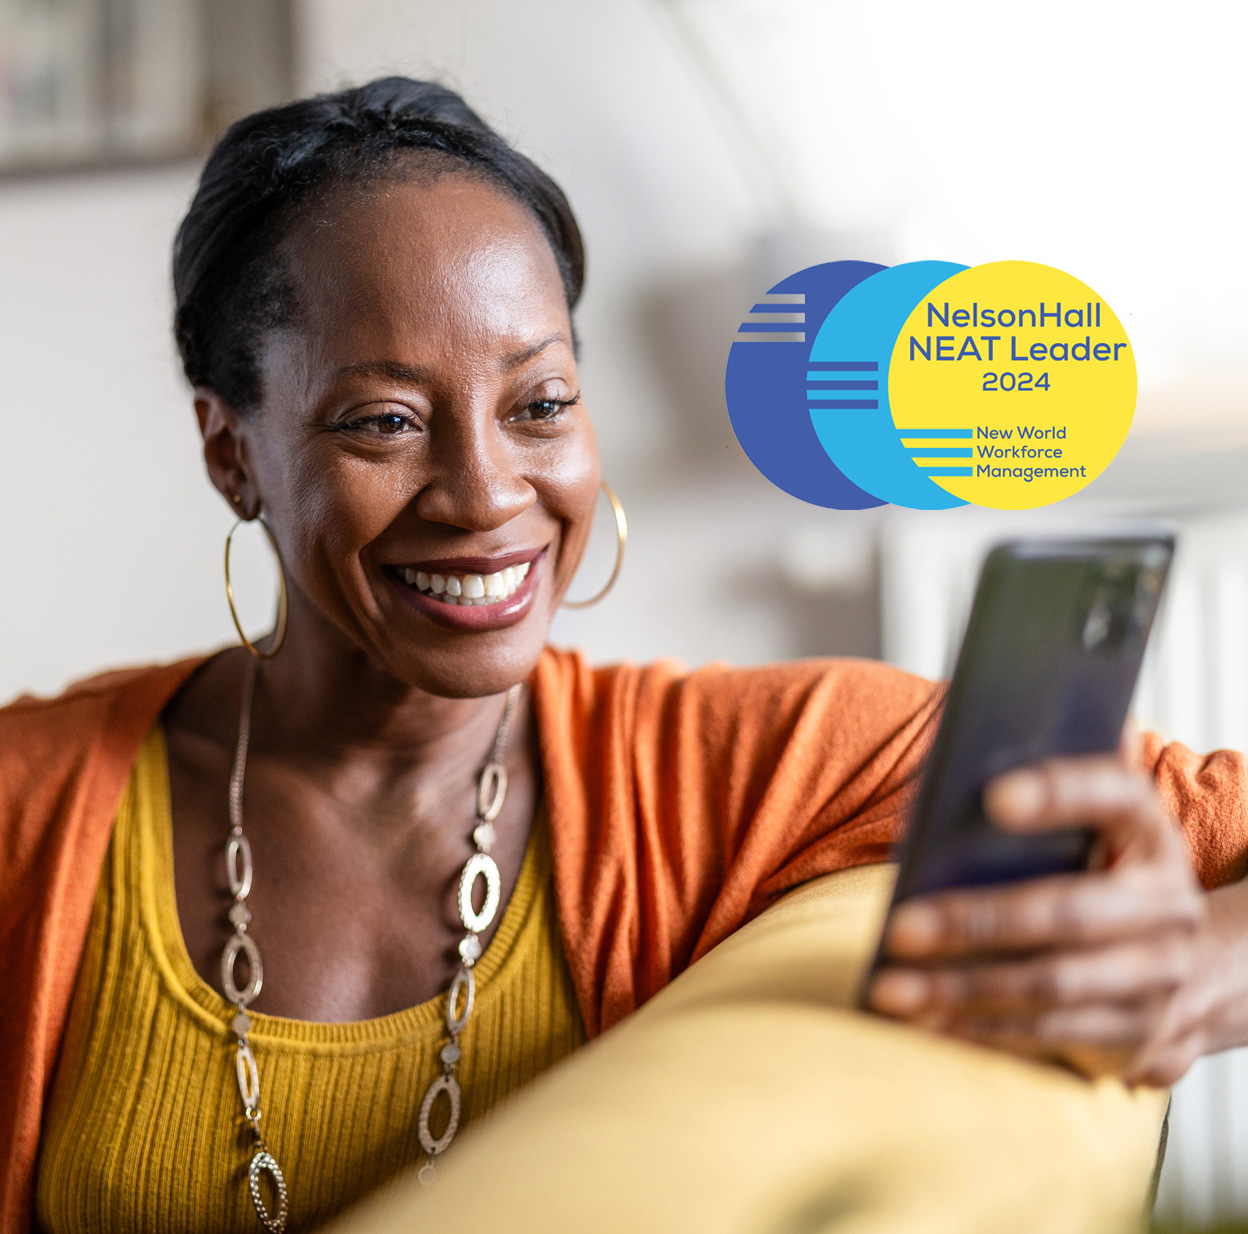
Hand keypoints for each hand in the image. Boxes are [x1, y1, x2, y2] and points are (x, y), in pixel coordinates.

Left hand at [866, 755, 1216, 1084]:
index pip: (1117, 795)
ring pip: (1051, 984)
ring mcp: (1159, 976)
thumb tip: (964, 751)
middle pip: (1068, 912)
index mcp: (1151, 832)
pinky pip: (1048, 1032)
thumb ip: (1044, 792)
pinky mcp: (1137, 1033)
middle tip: (898, 927)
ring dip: (962, 987)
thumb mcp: (1093, 829)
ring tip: (890, 988)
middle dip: (977, 921)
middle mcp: (1168, 905)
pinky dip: (980, 1028)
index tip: (994, 794)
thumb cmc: (1102, 873)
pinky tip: (923, 1023)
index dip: (1062, 792)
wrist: (1194, 968)